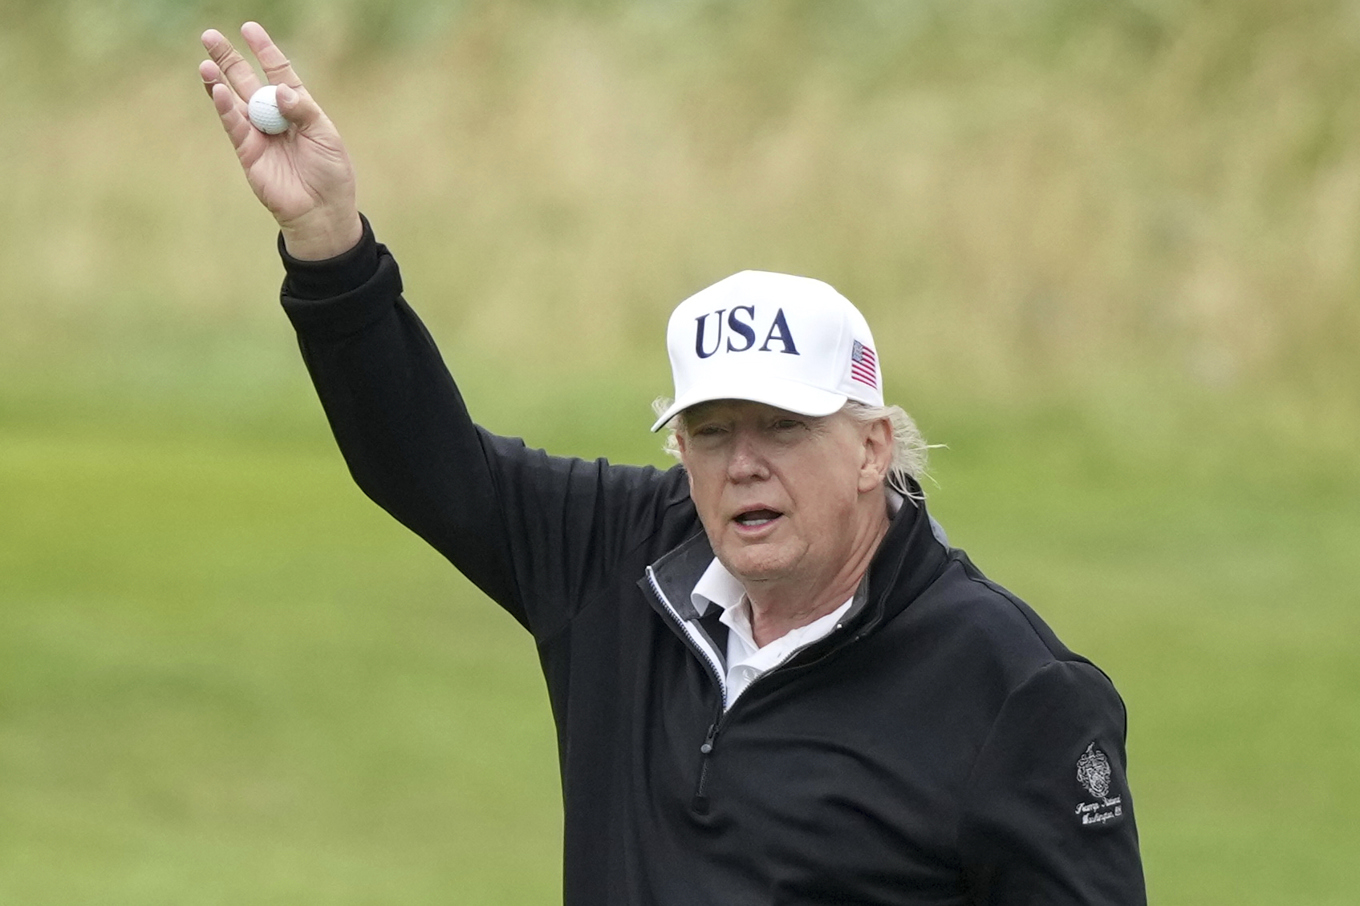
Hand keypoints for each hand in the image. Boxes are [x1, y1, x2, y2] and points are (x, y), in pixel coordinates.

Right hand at [200, 22, 362, 259]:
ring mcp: (259, 134)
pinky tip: (216, 89)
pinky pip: (233, 125)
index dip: (264, 51)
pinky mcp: (248, 152)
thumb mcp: (325, 136)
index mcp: (298, 108)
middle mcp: (274, 117)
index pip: (278, 72)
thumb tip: (278, 89)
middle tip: (210, 36)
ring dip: (218, 80)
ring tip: (205, 61)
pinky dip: (224, 108)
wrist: (322, 211)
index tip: (250, 28)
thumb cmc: (331, 173)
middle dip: (229, 59)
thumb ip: (302, 110)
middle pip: (247, 81)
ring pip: (233, 100)